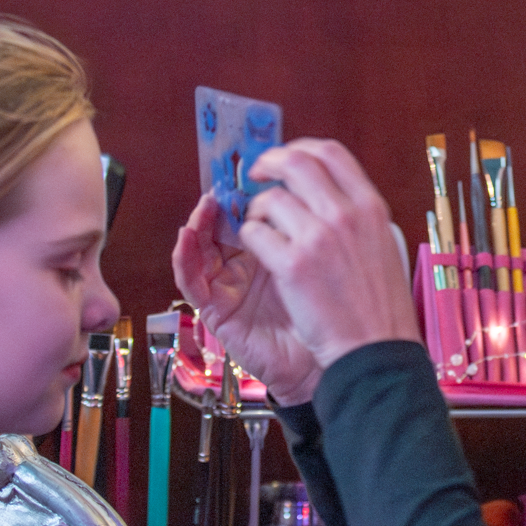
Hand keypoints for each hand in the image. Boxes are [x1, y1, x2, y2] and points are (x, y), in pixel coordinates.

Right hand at [172, 194, 322, 404]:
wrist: (341, 361)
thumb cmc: (337, 314)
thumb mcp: (326, 258)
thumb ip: (313, 225)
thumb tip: (314, 180)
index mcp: (276, 246)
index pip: (255, 209)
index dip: (252, 187)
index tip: (258, 164)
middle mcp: (249, 263)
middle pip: (225, 223)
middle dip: (224, 200)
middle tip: (229, 179)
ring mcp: (230, 285)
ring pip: (202, 246)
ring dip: (199, 222)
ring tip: (207, 203)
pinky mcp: (217, 310)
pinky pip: (192, 281)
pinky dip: (184, 258)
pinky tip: (187, 237)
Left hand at [237, 140, 424, 372]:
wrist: (376, 349)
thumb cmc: (379, 306)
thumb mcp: (381, 245)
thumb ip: (355, 215)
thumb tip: (323, 192)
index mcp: (370, 206)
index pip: (330, 152)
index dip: (299, 149)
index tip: (285, 159)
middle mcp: (346, 214)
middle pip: (296, 162)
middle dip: (268, 164)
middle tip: (256, 176)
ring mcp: (319, 238)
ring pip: (269, 200)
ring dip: (256, 211)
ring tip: (261, 229)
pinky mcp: (293, 265)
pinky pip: (255, 234)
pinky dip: (251, 239)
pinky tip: (260, 254)